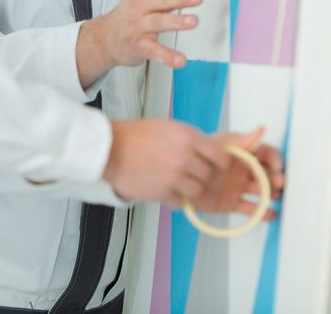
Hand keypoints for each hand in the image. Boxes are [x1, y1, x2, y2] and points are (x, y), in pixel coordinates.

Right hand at [76, 0, 204, 85]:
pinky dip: (167, 55)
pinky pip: (153, 50)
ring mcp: (139, 26)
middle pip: (162, 0)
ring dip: (176, 21)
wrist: (105, 37)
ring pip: (158, 22)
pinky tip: (180, 59)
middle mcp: (141, 6)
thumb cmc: (131, 14)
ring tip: (193, 21)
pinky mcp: (138, 46)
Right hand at [102, 119, 228, 204]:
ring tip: (176, 182)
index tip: (217, 165)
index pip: (219, 155)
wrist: (110, 149)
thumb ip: (189, 140)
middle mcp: (184, 157)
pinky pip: (179, 202)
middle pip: (208, 175)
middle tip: (190, 173)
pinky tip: (164, 188)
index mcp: (187, 137)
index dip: (220, 162)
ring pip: (196, 191)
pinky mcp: (162, 192)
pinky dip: (174, 198)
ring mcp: (173, 176)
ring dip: (189, 189)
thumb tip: (207, 151)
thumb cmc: (135, 136)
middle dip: (201, 176)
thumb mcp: (169, 128)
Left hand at [190, 128, 285, 218]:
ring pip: (261, 193)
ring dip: (271, 195)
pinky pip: (250, 209)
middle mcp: (243, 171)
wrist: (181, 174)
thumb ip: (243, 139)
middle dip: (276, 180)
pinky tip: (272, 214)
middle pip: (267, 175)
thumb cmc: (202, 154)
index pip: (266, 155)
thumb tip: (262, 129)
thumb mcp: (223, 144)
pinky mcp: (231, 203)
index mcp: (243, 154)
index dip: (275, 160)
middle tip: (278, 184)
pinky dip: (262, 213)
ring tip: (275, 198)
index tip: (278, 167)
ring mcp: (238, 187)